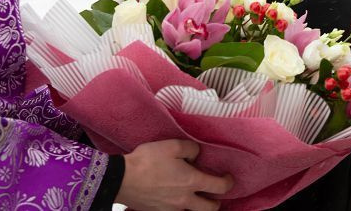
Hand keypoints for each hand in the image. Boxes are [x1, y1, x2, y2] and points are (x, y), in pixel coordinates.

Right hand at [116, 139, 233, 210]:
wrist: (122, 179)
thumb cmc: (148, 160)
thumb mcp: (172, 145)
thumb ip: (191, 149)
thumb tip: (196, 155)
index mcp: (191, 182)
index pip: (219, 187)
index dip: (228, 182)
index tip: (228, 177)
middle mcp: (184, 200)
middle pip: (210, 209)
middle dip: (216, 202)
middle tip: (214, 193)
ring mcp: (171, 209)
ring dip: (197, 206)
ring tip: (194, 197)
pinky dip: (179, 207)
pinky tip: (174, 198)